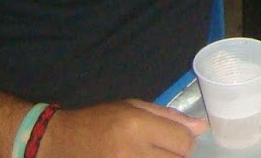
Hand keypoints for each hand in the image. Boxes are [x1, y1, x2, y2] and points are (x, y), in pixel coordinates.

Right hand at [39, 100, 204, 157]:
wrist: (59, 142)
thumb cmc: (99, 120)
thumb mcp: (132, 107)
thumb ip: (168, 117)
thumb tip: (201, 127)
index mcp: (138, 126)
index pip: (183, 141)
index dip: (184, 140)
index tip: (176, 139)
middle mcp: (132, 152)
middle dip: (176, 155)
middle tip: (162, 150)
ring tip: (150, 155)